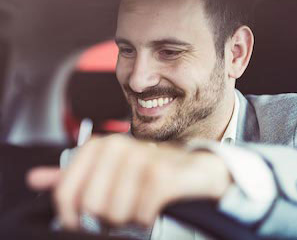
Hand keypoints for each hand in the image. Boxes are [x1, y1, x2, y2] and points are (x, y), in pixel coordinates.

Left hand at [27, 134, 230, 229]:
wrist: (191, 169)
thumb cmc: (146, 172)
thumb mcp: (107, 171)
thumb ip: (71, 176)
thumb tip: (33, 177)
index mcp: (99, 146)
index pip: (65, 193)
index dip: (71, 217)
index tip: (83, 222)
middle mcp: (117, 146)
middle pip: (90, 207)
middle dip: (106, 219)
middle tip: (123, 210)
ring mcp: (140, 158)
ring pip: (114, 213)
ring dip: (128, 220)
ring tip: (138, 206)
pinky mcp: (161, 173)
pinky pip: (140, 214)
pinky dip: (145, 219)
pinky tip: (152, 209)